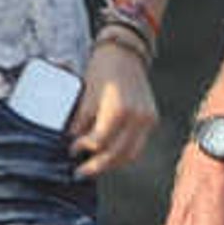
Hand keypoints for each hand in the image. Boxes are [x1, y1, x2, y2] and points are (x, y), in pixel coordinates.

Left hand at [68, 38, 158, 178]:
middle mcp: (137, 116)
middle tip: (81, 172)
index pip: (100, 141)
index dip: (84, 150)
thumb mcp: (86, 94)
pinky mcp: (152, 119)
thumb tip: (72, 141)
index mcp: (119, 109)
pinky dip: (123, 153)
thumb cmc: (103, 69)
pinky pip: (138, 144)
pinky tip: (108, 154)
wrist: (125, 52)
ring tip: (94, 166)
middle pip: (118, 154)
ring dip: (112, 164)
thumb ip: (81, 121)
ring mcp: (147, 119)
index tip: (71, 151)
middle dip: (98, 166)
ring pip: (131, 154)